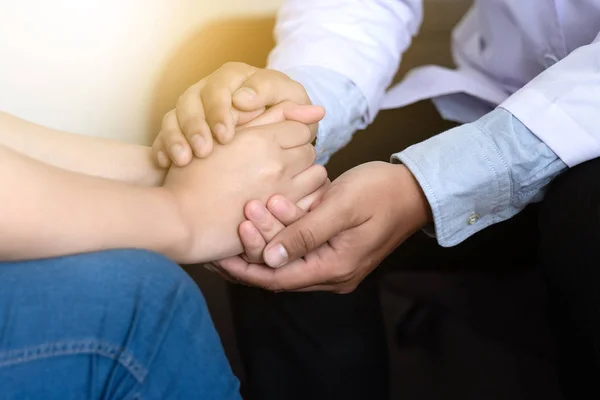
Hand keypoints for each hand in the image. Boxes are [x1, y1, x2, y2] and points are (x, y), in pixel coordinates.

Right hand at [152, 62, 313, 166]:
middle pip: (192, 100)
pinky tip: (165, 163)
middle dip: (196, 126)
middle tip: (206, 150)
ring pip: (173, 116)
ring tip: (186, 160)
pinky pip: (162, 134)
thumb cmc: (283, 113)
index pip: (221, 87)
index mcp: (236, 76)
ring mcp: (191, 107)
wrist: (266, 132)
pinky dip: (162, 147)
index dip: (222, 111)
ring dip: (178, 137)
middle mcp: (209, 88)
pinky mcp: (178, 127)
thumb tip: (279, 106)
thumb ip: (288, 104)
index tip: (227, 135)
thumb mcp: (290, 103)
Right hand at [162, 120, 326, 263]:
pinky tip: (286, 199)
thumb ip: (265, 117)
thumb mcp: (226, 137)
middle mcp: (278, 165)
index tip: (276, 142)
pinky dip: (305, 199)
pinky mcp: (281, 218)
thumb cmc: (194, 176)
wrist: (181, 219)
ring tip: (284, 180)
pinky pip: (311, 203)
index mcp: (262, 140)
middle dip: (298, 153)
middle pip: (310, 151)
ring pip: (317, 177)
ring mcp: (281, 193)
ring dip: (305, 175)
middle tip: (278, 161)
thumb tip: (315, 109)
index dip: (290, 133)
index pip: (301, 129)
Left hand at [216, 162, 432, 292]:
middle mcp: (332, 274)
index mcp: (334, 268)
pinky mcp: (334, 250)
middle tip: (239, 216)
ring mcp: (334, 264)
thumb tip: (269, 258)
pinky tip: (272, 211)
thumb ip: (305, 233)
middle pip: (279, 271)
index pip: (277, 279)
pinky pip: (300, 248)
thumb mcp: (341, 207)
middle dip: (254, 246)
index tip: (220, 252)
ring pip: (288, 258)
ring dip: (269, 236)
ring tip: (251, 210)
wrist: (414, 190)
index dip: (245, 268)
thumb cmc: (381, 192)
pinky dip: (284, 231)